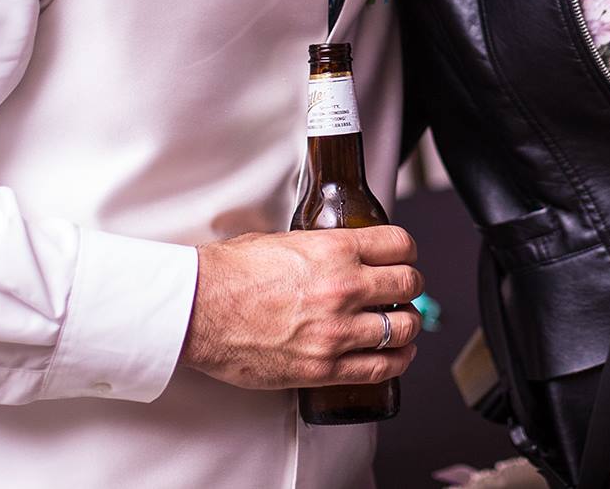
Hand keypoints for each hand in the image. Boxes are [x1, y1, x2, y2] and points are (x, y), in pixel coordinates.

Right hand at [181, 226, 422, 389]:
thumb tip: (334, 253)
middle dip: (411, 287)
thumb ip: (318, 248)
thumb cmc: (229, 274)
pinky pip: (380, 368)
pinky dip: (397, 362)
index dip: (407, 252)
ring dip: (408, 325)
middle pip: (409, 284)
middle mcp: (344, 288)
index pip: (399, 244)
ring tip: (403, 325)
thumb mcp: (282, 240)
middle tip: (405, 291)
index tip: (404, 258)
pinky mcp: (324, 368)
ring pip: (402, 328)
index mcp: (335, 250)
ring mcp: (337, 331)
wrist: (198, 310)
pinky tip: (397, 356)